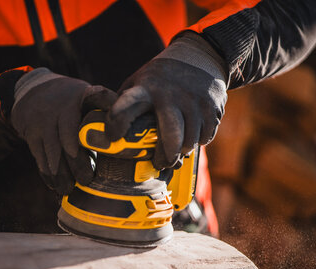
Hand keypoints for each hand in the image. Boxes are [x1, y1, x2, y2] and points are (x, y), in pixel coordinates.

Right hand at [11, 68, 116, 193]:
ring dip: (60, 174)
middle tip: (87, 181)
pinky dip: (47, 174)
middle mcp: (61, 108)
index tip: (108, 143)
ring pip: (52, 152)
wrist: (35, 91)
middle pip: (69, 139)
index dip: (101, 125)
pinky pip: (39, 157)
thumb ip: (110, 110)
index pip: (96, 106)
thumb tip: (135, 133)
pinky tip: (55, 186)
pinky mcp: (31, 133)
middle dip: (77, 163)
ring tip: (69, 190)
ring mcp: (43, 121)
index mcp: (84, 97)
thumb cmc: (74, 101)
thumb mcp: (92, 97)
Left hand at [106, 31, 227, 168]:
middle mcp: (170, 96)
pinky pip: (204, 138)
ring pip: (189, 143)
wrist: (200, 56)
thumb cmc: (161, 77)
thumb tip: (104, 134)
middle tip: (159, 163)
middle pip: (169, 137)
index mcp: (146, 89)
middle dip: (164, 157)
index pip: (126, 106)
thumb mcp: (139, 82)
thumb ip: (126, 104)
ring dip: (181, 152)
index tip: (112, 137)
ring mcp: (193, 102)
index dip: (117, 123)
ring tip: (174, 150)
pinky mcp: (211, 108)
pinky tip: (190, 135)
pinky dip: (197, 142)